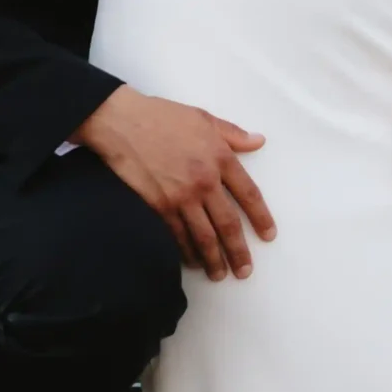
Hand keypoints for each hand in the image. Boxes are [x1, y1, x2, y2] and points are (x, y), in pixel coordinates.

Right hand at [74, 85, 275, 280]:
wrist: (123, 122)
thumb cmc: (163, 116)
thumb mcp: (204, 118)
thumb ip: (233, 134)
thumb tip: (259, 141)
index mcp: (220, 157)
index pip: (249, 194)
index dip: (260, 217)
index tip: (268, 235)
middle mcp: (205, 180)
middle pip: (228, 224)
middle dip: (238, 251)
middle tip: (244, 271)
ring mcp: (181, 196)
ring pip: (204, 236)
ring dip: (214, 259)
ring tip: (219, 274)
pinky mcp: (159, 205)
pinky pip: (177, 235)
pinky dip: (186, 251)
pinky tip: (192, 261)